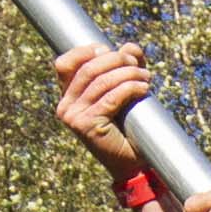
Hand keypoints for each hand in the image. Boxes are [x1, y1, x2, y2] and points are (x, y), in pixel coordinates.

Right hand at [51, 40, 157, 175]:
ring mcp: (73, 117)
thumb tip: (130, 47)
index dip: (87, 51)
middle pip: (87, 68)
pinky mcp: (87, 126)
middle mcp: (65, 106)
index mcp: (68, 97)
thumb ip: (126, 65)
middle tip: (137, 64)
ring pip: (101, 81)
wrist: (132, 164)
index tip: (110, 51)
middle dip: (116, 60)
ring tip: (146, 77)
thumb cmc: (128, 126)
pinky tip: (144, 89)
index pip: (65, 64)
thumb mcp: (125, 88)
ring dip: (128, 74)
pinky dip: (130, 88)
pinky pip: (111, 97)